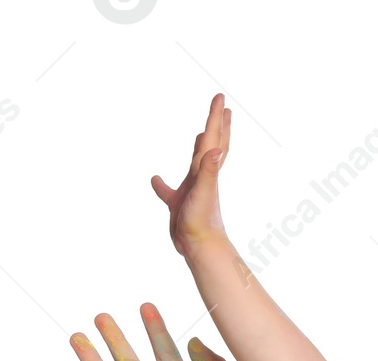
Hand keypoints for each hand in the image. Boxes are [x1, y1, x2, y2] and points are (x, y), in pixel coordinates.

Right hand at [150, 93, 229, 256]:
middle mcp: (202, 176)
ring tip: (200, 133)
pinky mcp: (180, 204)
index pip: (213, 137)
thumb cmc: (203, 221)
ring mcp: (192, 189)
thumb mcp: (204, 191)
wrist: (201, 246)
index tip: (220, 97)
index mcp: (206, 169)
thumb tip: (215, 149)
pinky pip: (169, 191)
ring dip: (198, 147)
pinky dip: (161, 185)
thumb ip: (209, 170)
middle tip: (222, 106)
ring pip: (195, 162)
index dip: (215, 117)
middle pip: (211, 144)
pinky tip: (156, 181)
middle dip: (216, 124)